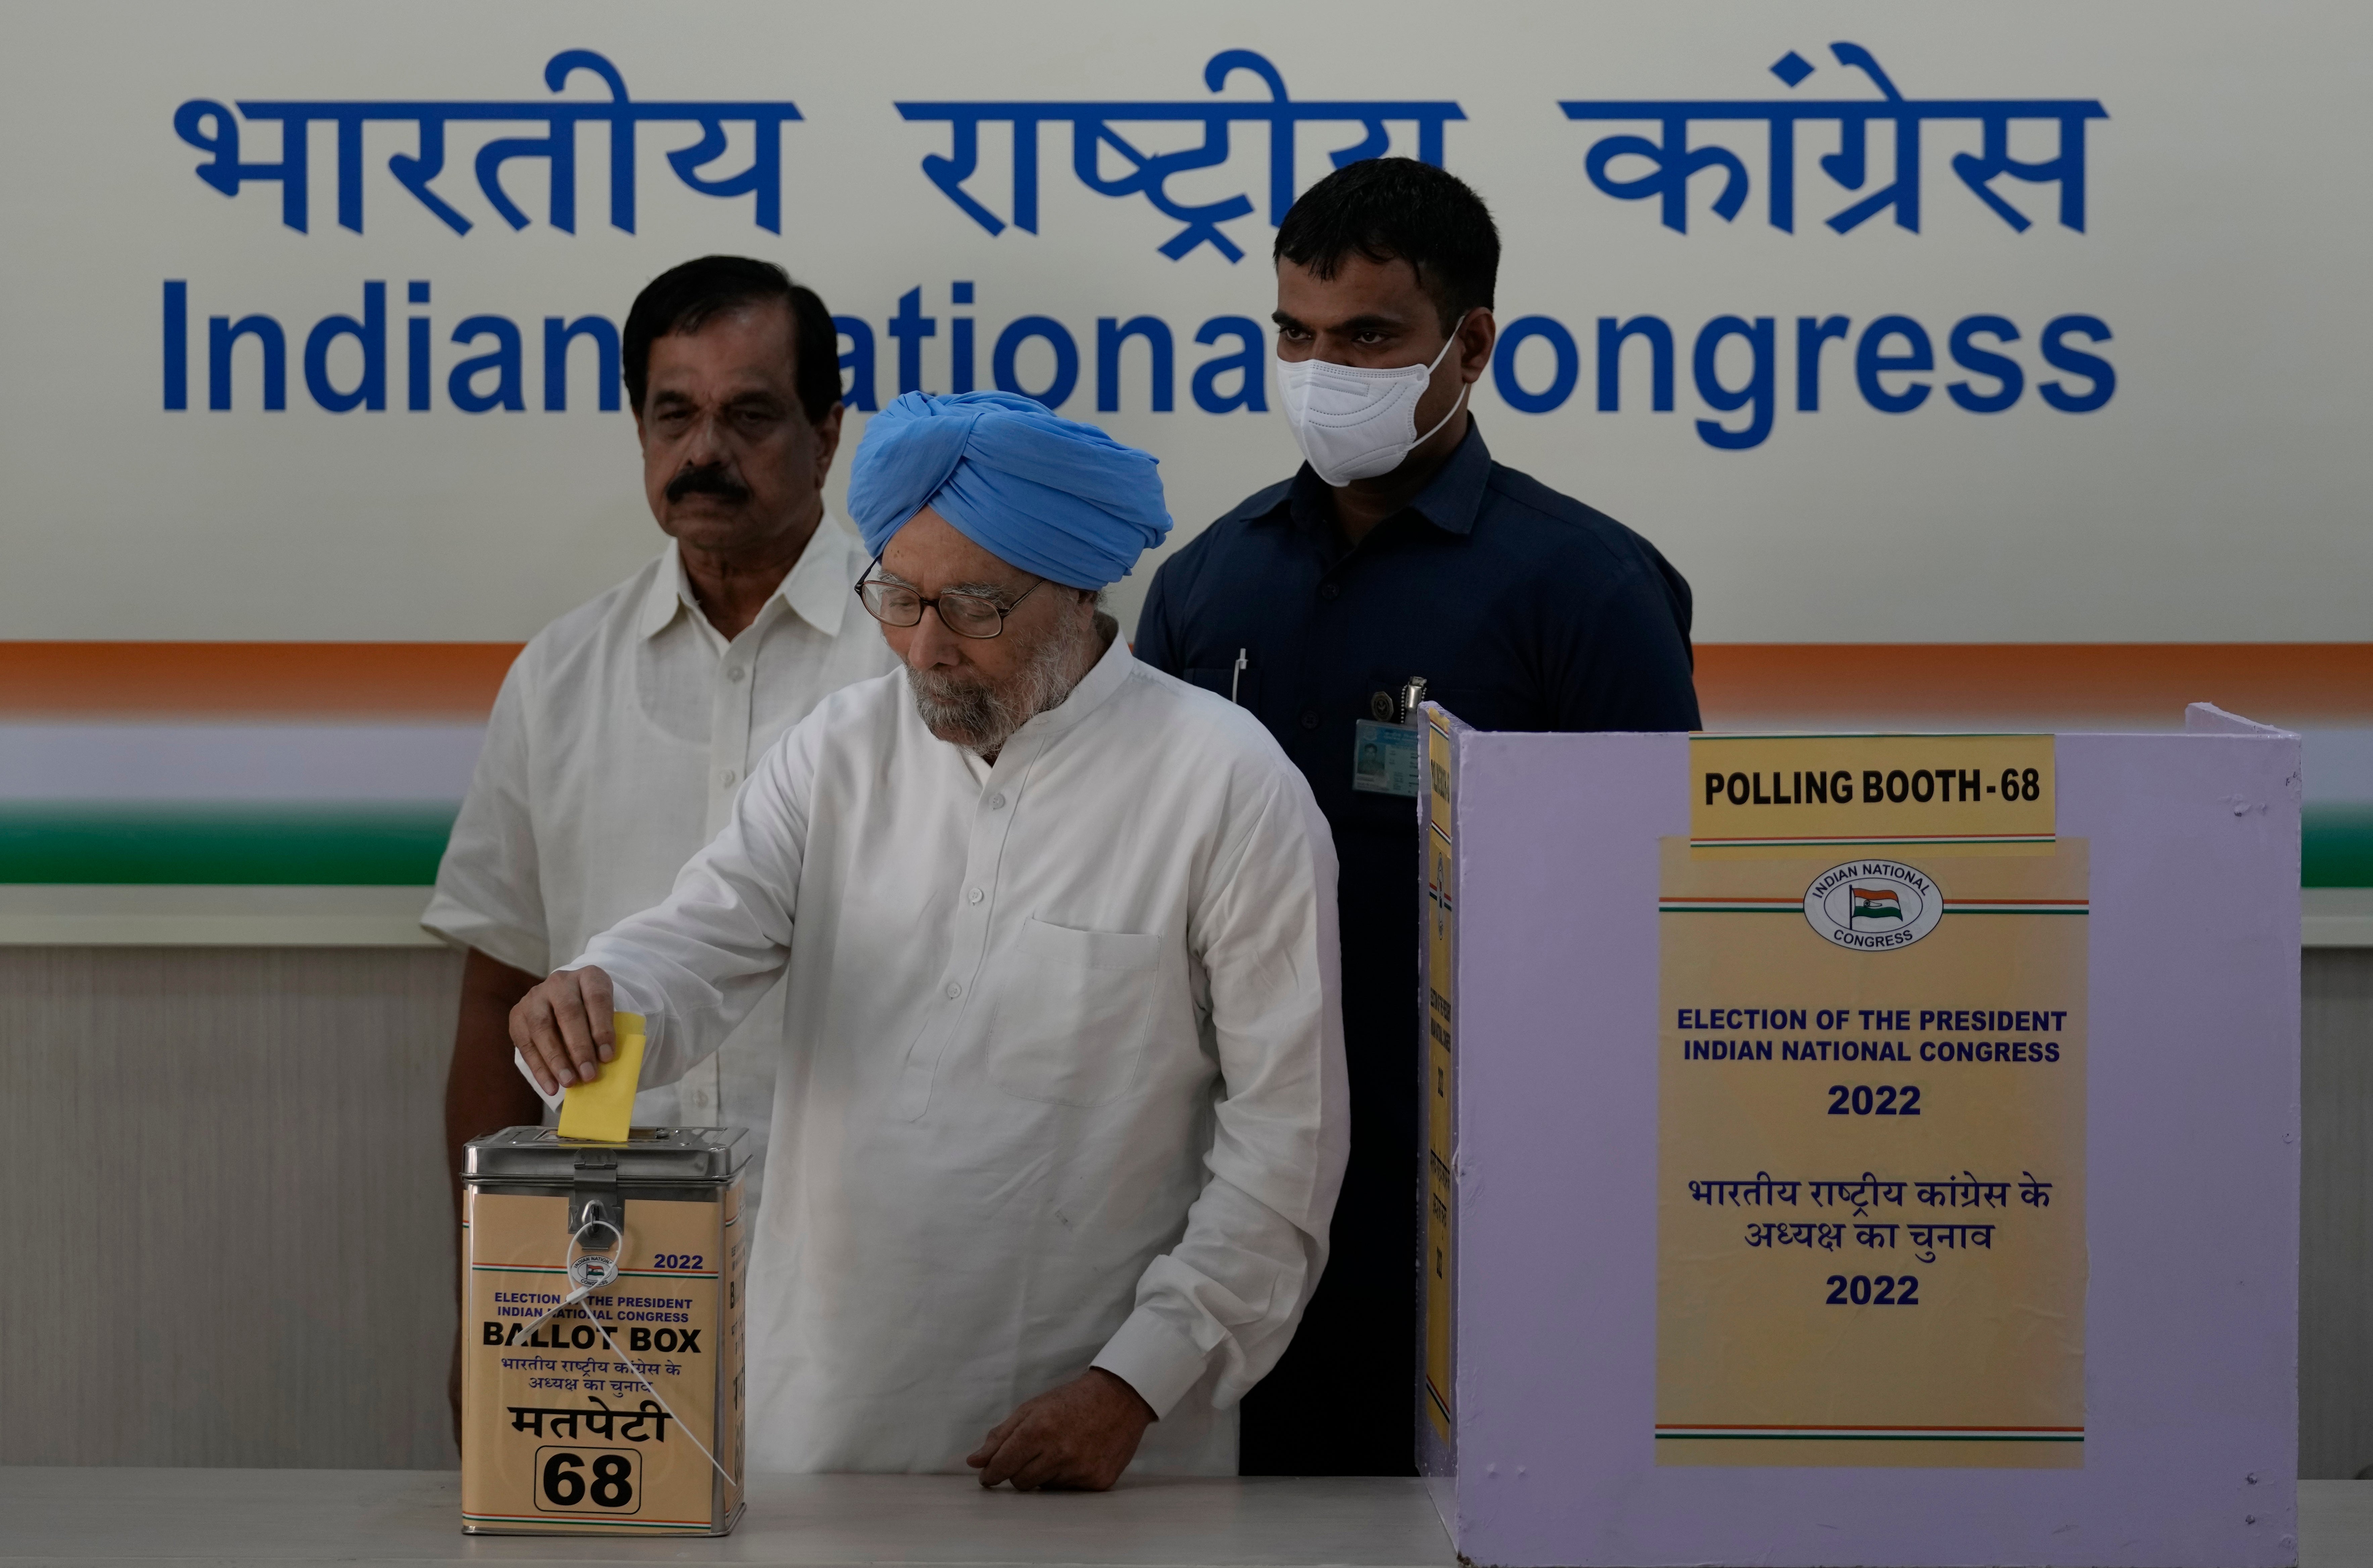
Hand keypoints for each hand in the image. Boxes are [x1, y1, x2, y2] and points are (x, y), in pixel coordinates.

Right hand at [509, 966, 615, 1094]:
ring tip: (569, 1082)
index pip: (596, 999)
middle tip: (589, 1075)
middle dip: (579, 1047)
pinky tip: (551, 1086)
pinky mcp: (517, 1014)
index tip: (608, 1056)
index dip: (602, 1028)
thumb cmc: (592, 1012)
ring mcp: (535, 996)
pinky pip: (526, 1044)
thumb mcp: (605, 1013)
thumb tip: (604, 1065)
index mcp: (588, 976)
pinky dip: (539, 1068)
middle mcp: (559, 982)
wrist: (565, 997)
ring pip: (542, 1027)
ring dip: (556, 1059)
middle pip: (568, 1013)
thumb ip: (605, 1032)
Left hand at [966, 1368, 1154, 1490]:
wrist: (1119, 1398)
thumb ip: (1000, 1436)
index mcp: (1038, 1430)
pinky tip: (1077, 1457)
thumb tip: (974, 1462)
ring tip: (1060, 1449)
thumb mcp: (1031, 1409)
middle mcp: (1059, 1453)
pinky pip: (1068, 1491)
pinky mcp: (1097, 1481)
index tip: (988, 1476)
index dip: (991, 1474)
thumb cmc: (1071, 1401)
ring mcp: (1080, 1469)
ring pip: (1044, 1487)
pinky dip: (1067, 1478)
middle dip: (1019, 1471)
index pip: (1002, 1466)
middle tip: (1032, 1454)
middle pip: (1020, 1482)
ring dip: (1045, 1474)